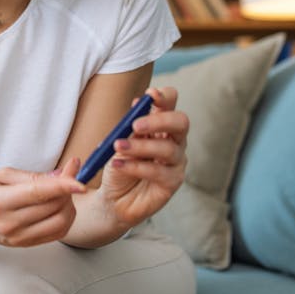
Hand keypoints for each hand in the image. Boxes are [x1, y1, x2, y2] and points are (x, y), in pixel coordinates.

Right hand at [0, 159, 84, 247]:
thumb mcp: (0, 176)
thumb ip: (31, 176)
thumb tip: (61, 175)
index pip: (37, 193)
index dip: (62, 187)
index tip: (79, 182)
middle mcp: (9, 223)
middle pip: (52, 207)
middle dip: (68, 189)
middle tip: (71, 173)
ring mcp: (18, 237)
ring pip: (59, 221)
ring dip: (69, 204)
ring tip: (63, 192)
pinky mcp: (26, 245)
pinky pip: (57, 233)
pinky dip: (65, 218)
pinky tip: (60, 206)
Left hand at [98, 87, 187, 226]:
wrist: (114, 197)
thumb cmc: (119, 164)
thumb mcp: (120, 141)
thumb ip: (130, 125)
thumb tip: (139, 102)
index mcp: (161, 125)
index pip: (171, 104)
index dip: (165, 97)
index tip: (150, 95)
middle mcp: (174, 141)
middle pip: (180, 123)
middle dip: (159, 121)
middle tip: (136, 125)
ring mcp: (177, 162)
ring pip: (167, 149)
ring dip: (141, 146)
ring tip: (118, 147)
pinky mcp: (173, 182)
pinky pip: (158, 172)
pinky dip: (136, 166)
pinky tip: (118, 164)